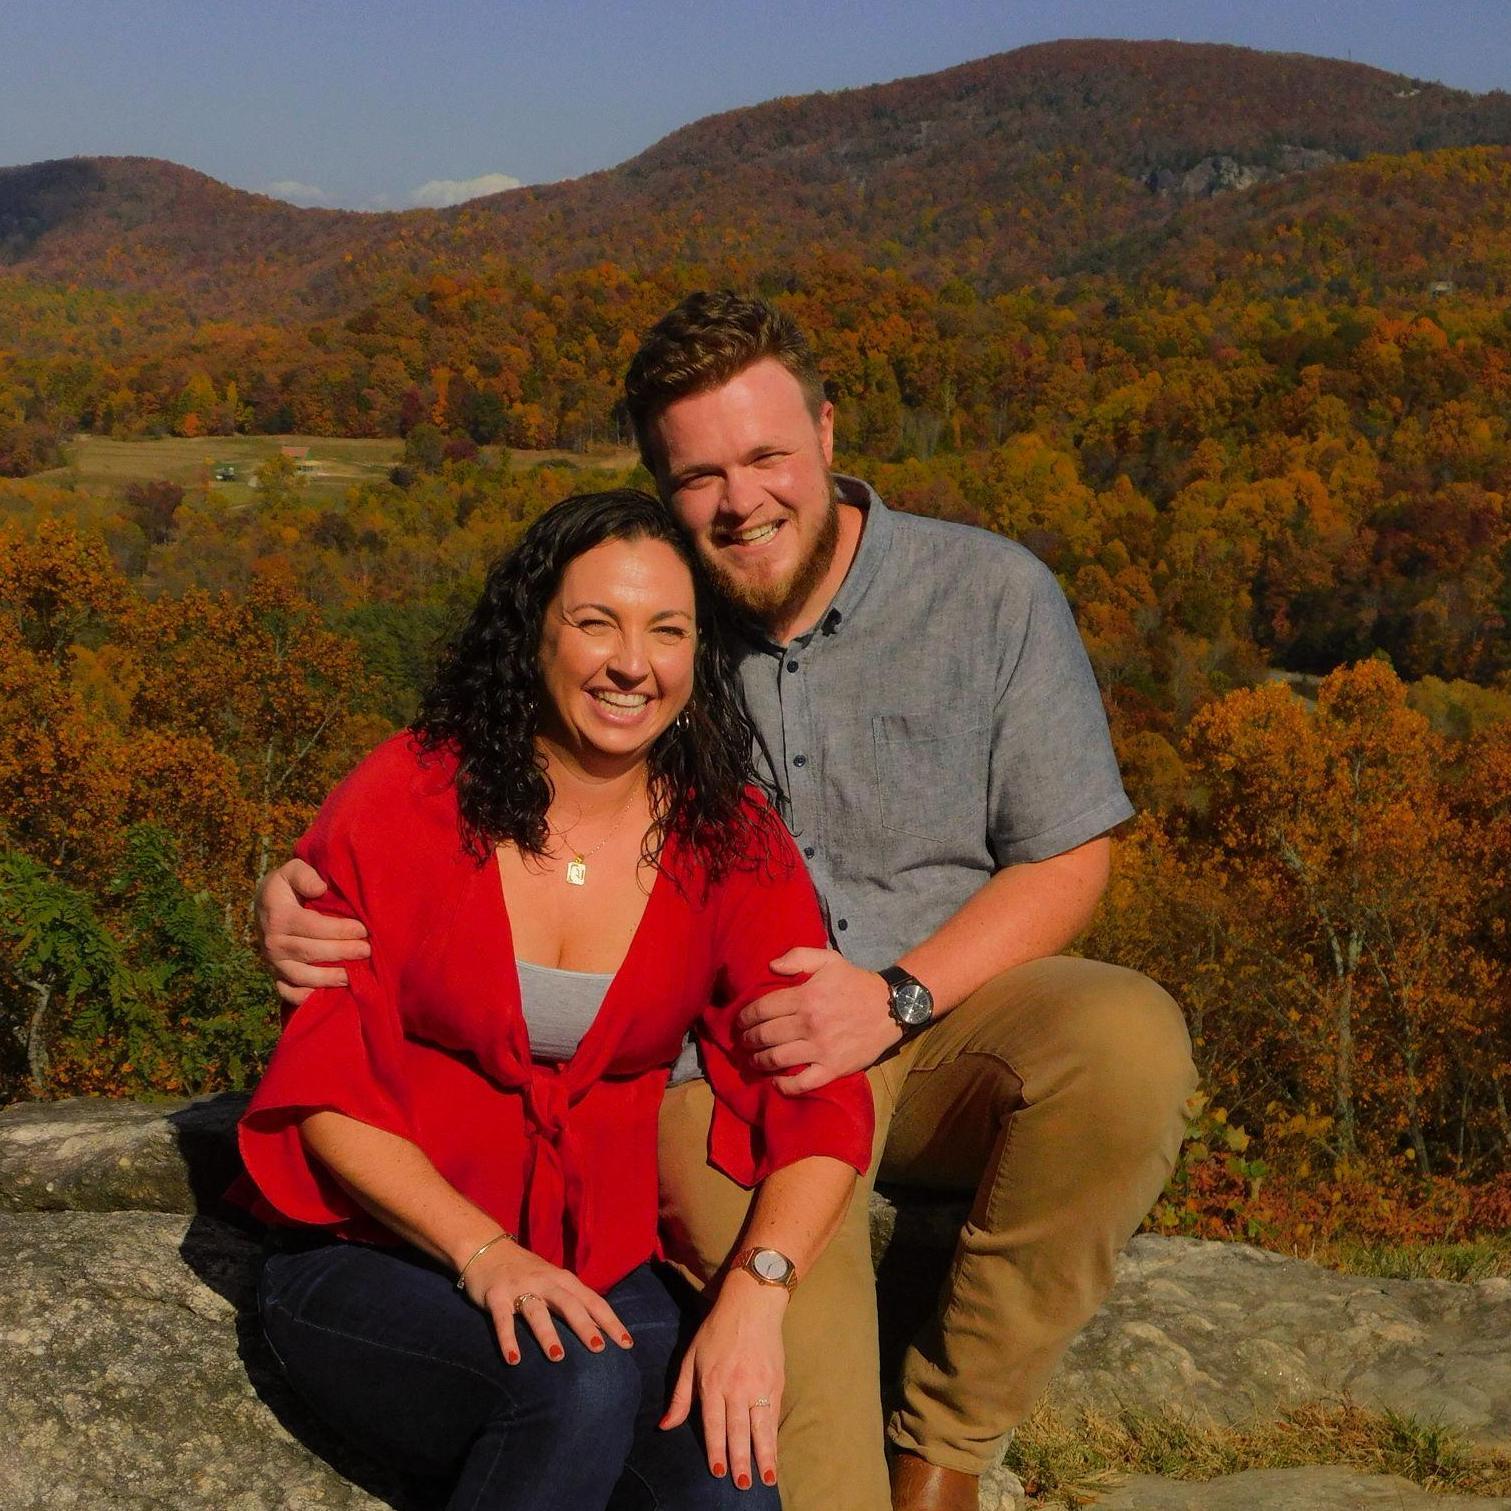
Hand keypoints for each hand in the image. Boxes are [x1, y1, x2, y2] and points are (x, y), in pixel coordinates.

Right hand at [257, 858, 369, 1006]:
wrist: (266, 904)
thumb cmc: (288, 886)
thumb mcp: (292, 870)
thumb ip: (304, 874)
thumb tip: (320, 888)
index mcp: (278, 915)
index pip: (312, 926)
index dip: (339, 929)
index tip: (363, 929)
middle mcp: (272, 941)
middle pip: (310, 952)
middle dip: (342, 952)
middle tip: (367, 951)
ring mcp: (272, 961)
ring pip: (301, 976)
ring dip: (328, 979)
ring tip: (353, 976)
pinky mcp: (275, 975)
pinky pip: (288, 992)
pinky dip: (305, 997)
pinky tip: (326, 995)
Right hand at [463, 1238, 632, 1365]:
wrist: (487, 1247)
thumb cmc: (526, 1271)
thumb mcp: (552, 1281)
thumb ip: (572, 1301)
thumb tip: (599, 1330)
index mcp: (563, 1280)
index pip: (593, 1301)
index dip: (610, 1321)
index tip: (627, 1343)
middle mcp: (545, 1281)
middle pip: (569, 1304)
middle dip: (584, 1326)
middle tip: (599, 1349)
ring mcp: (520, 1287)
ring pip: (537, 1311)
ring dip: (547, 1333)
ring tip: (558, 1357)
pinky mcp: (496, 1295)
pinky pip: (503, 1319)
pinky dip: (508, 1338)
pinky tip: (513, 1359)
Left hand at [660, 1271, 785, 1490]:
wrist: (751, 1305)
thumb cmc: (716, 1331)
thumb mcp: (690, 1358)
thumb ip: (681, 1395)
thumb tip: (665, 1426)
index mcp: (712, 1382)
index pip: (714, 1423)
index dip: (716, 1449)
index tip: (718, 1472)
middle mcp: (736, 1387)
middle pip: (738, 1429)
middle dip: (740, 1459)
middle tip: (742, 1485)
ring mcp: (759, 1385)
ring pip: (760, 1427)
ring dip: (763, 1455)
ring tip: (765, 1478)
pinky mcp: (776, 1382)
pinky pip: (773, 1416)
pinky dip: (774, 1437)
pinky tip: (774, 1454)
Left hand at [735, 948, 899, 1092]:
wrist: (890, 1008)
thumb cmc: (855, 983)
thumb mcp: (829, 960)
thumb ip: (798, 957)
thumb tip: (770, 966)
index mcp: (805, 997)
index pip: (762, 1009)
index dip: (745, 1017)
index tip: (740, 1021)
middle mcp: (809, 1024)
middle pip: (765, 1035)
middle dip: (748, 1039)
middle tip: (743, 1041)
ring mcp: (821, 1049)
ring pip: (777, 1059)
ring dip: (758, 1061)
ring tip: (753, 1060)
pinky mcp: (833, 1068)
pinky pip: (802, 1083)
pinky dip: (784, 1085)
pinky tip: (776, 1081)